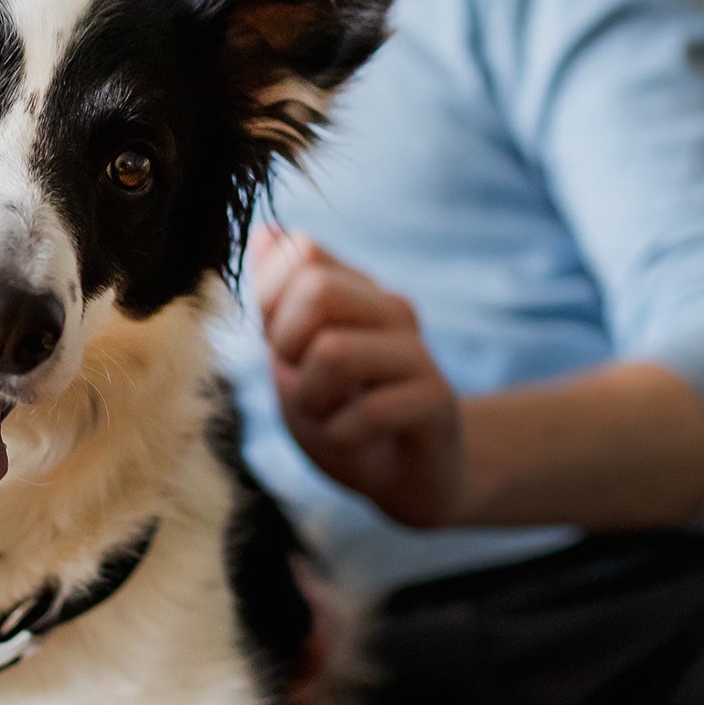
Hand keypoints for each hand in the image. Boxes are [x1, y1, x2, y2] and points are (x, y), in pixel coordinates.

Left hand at [250, 226, 464, 528]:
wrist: (407, 477)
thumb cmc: (344, 413)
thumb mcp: (293, 356)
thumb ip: (277, 297)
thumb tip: (267, 228)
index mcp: (357, 291)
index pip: (301, 252)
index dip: (270, 303)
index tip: (284, 348)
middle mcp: (392, 311)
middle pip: (317, 289)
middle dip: (288, 344)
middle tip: (301, 381)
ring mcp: (417, 355)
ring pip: (334, 351)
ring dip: (311, 398)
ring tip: (328, 415)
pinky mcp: (437, 402)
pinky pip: (371, 410)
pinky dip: (342, 433)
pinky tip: (352, 439)